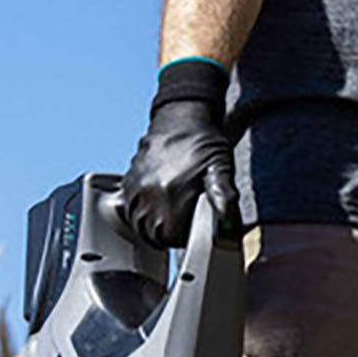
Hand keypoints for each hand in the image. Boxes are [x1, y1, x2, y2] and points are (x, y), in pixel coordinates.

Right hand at [121, 59, 237, 248]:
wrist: (182, 117)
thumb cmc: (204, 145)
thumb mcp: (221, 169)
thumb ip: (224, 197)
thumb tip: (229, 226)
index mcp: (171, 194)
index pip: (172, 238)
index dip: (185, 238)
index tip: (192, 229)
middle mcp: (149, 192)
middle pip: (153, 234)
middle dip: (168, 234)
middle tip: (183, 223)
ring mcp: (136, 186)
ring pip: (139, 223)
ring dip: (152, 225)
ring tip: (169, 216)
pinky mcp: (129, 179)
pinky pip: (129, 207)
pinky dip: (139, 212)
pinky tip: (155, 205)